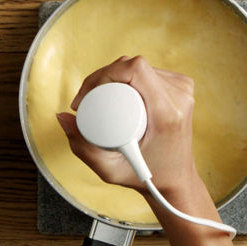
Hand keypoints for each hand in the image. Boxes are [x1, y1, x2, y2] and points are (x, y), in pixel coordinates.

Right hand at [56, 56, 198, 194]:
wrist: (176, 179)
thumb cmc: (149, 176)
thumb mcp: (110, 170)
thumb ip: (81, 148)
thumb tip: (63, 117)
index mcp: (168, 112)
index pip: (135, 69)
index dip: (104, 74)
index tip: (86, 97)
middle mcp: (180, 96)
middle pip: (132, 66)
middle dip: (102, 78)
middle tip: (85, 102)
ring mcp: (184, 89)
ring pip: (138, 67)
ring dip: (114, 78)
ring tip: (98, 100)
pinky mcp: (182, 86)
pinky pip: (148, 71)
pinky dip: (128, 78)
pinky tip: (117, 92)